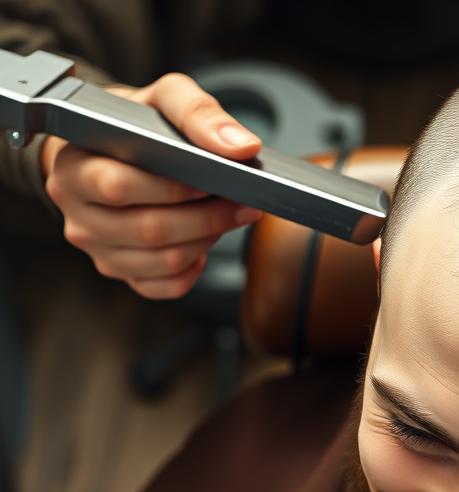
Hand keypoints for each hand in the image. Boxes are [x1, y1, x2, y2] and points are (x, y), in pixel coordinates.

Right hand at [41, 74, 263, 298]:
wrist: (108, 146)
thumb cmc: (133, 124)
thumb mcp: (162, 99)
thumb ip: (199, 112)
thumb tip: (242, 147)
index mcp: (75, 167)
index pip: (120, 186)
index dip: (177, 187)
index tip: (218, 179)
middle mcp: (77, 212)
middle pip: (149, 229)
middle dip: (207, 217)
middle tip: (243, 202)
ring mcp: (97, 247)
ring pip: (163, 261)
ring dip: (207, 240)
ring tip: (228, 215)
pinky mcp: (118, 270)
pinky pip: (165, 286)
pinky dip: (194, 269)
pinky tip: (203, 243)